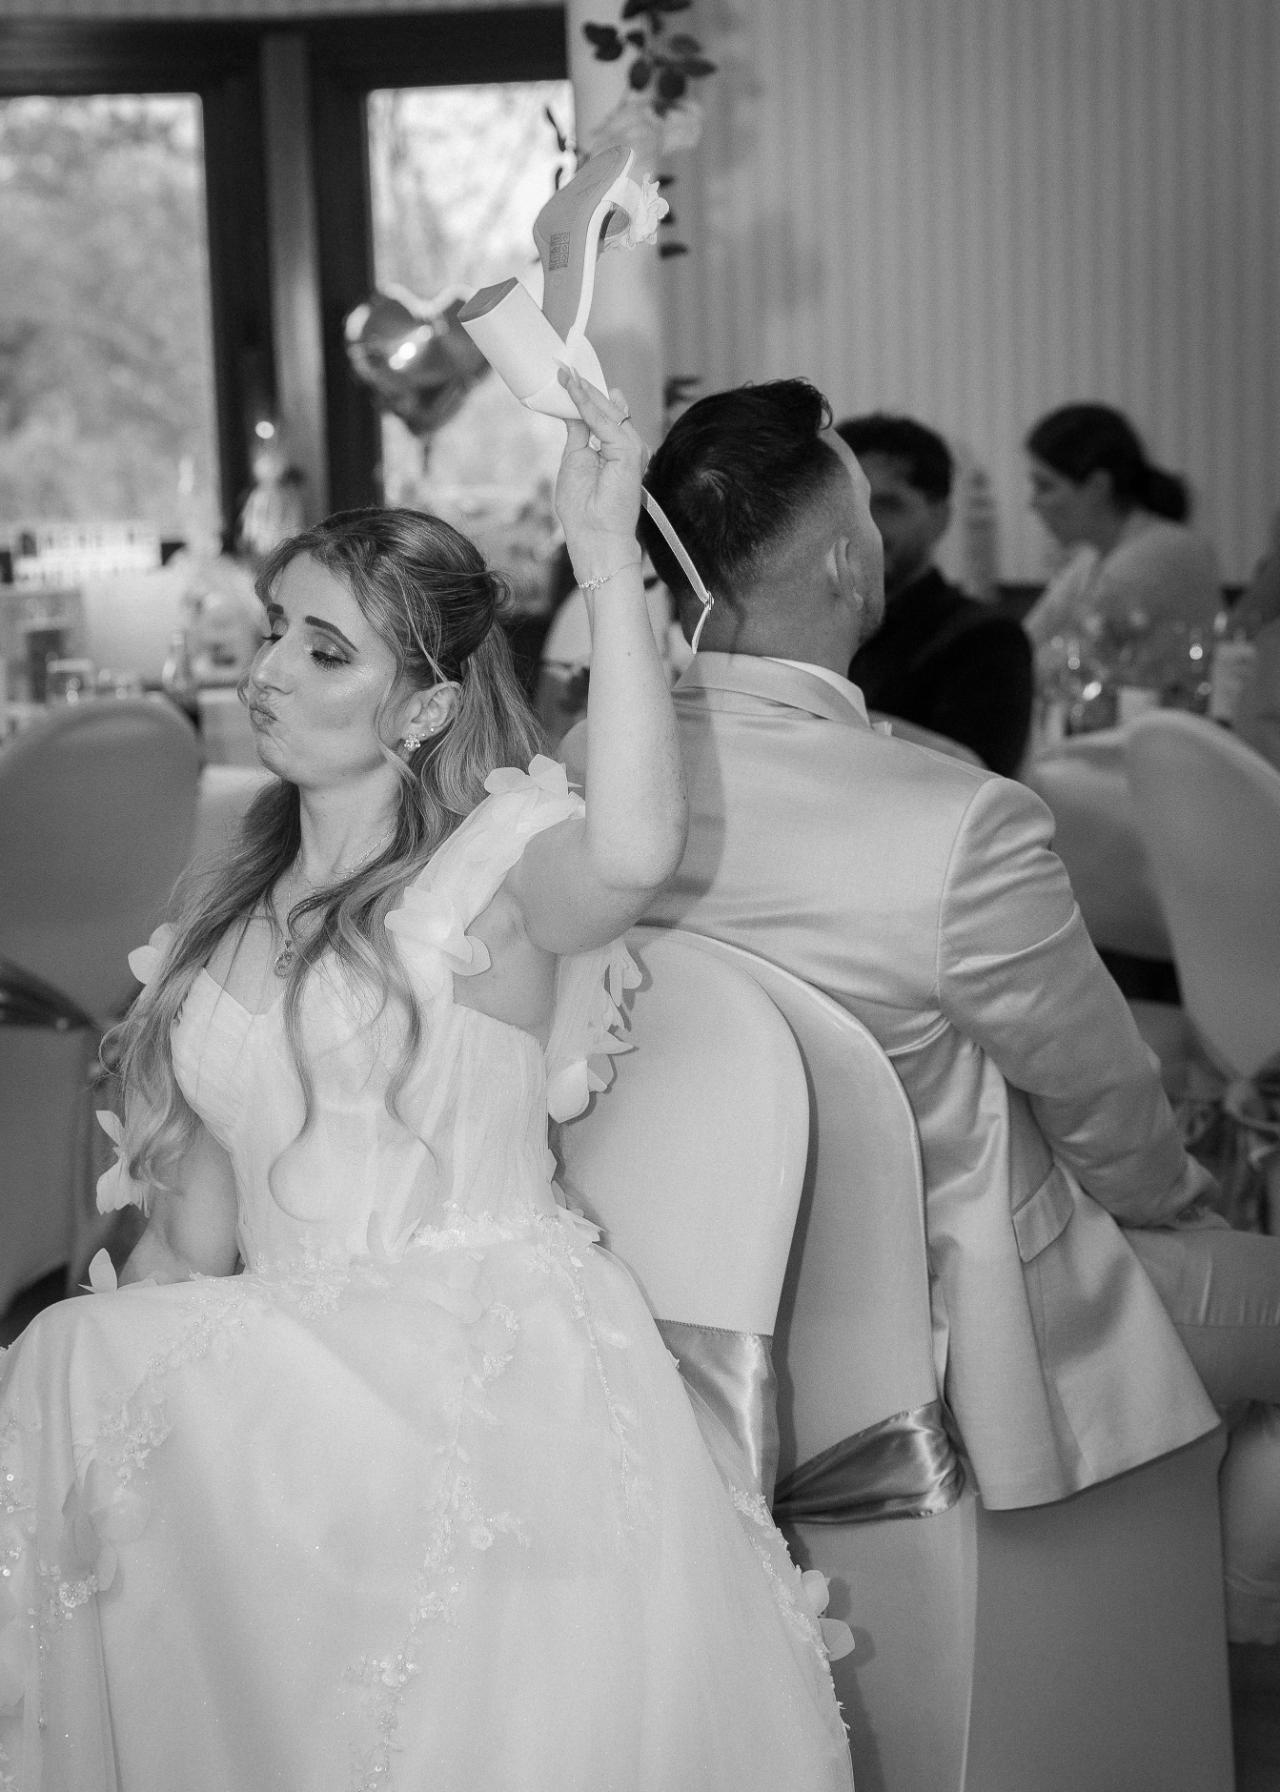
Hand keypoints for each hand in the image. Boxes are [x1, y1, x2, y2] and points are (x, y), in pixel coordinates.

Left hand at [554, 369, 644, 577]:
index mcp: (613, 451)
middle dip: (585, 388)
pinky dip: (588, 404)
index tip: (568, 375)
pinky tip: (574, 389)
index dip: (585, 396)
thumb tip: (574, 408)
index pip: (602, 416)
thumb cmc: (582, 509)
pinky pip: (607, 422)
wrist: (595, 537)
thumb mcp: (574, 460)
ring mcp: (630, 449)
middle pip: (606, 410)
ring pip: (607, 412)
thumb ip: (579, 433)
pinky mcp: (630, 452)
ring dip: (585, 392)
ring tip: (566, 373)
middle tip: (564, 366)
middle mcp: (626, 448)